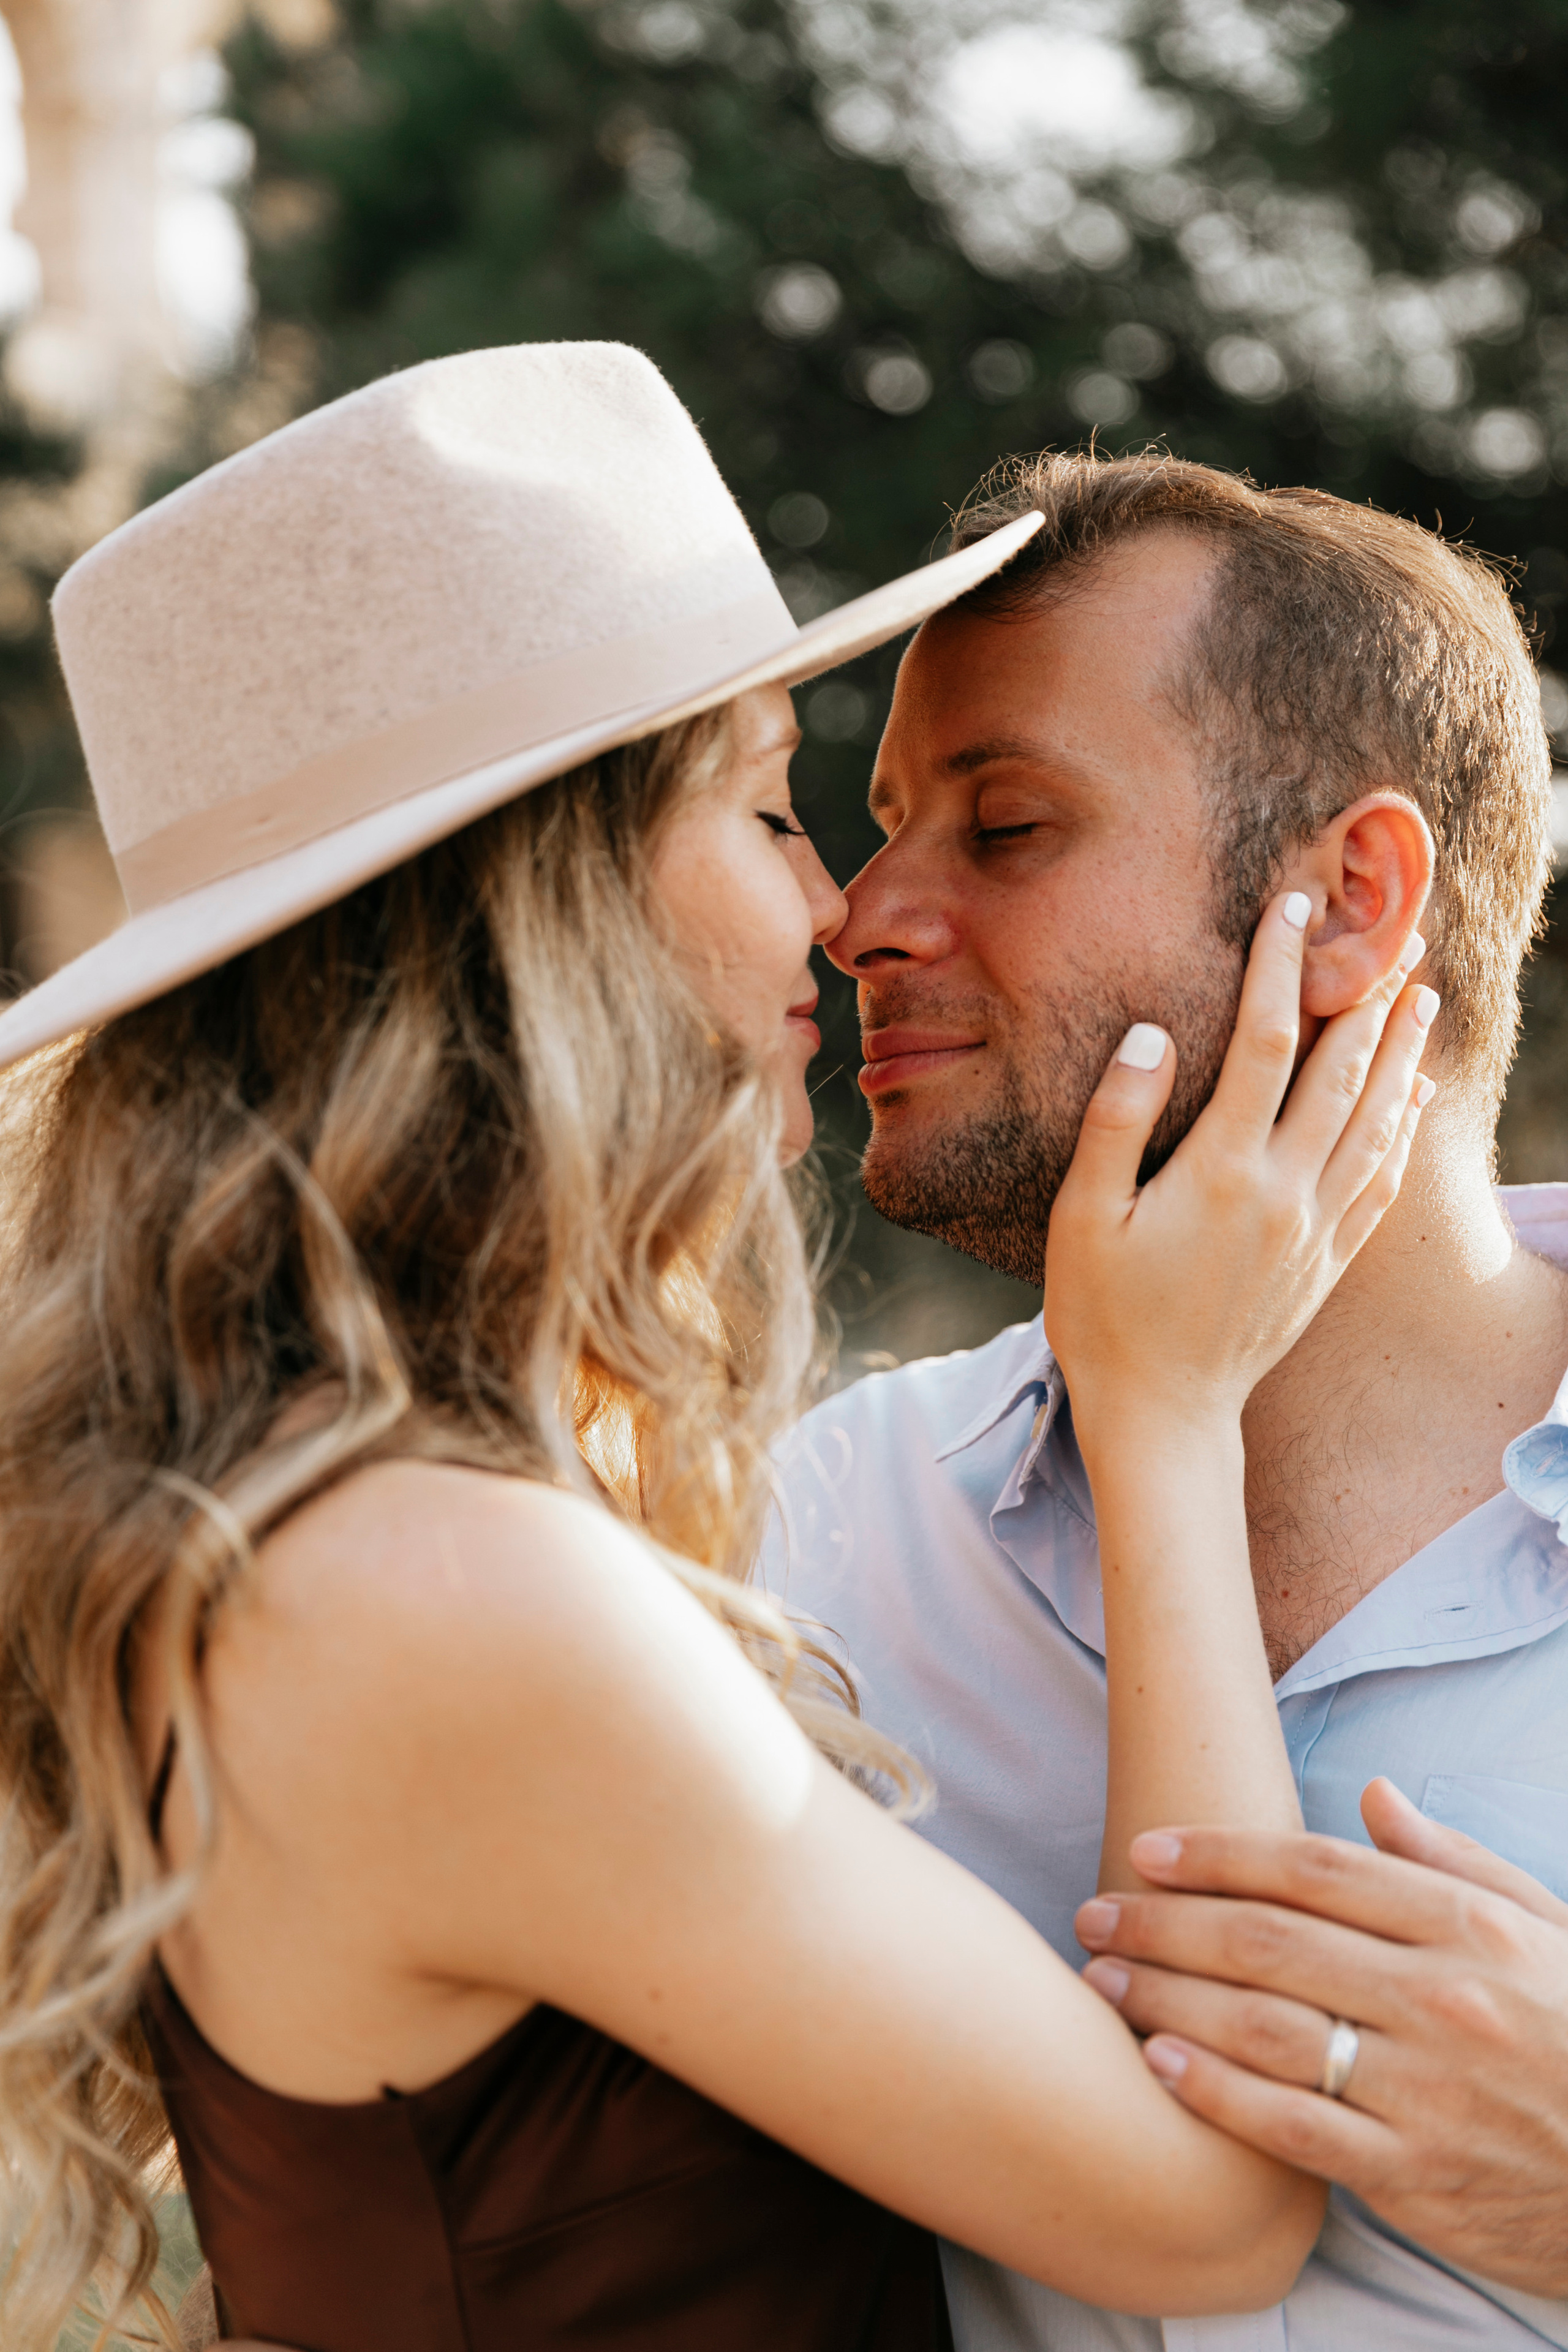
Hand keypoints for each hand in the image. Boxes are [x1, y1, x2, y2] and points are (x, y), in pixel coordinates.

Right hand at [1044, 894, 1433, 1436]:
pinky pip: (1380, 1179)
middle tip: (1397, 933)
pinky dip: (1403, 1128)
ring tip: (1421, 995)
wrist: (1162, 1415)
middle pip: (1343, 1071)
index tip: (1292, 906)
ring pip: (1376, 1120)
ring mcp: (1315, 1229)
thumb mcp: (1083, 1218)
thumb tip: (1151, 1036)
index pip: (1264, 1041)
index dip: (1279, 965)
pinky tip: (1414, 1096)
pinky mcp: (1327, 1261)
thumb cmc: (1104, 1317)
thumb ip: (1116, 1122)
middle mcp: (1284, 1192)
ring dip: (1401, 1051)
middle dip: (1368, 994)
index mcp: (1222, 1170)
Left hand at [1075, 1779, 1567, 2296]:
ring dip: (1169, 1997)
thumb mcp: (1547, 1927)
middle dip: (1167, 1922)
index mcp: (1469, 1928)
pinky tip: (1160, 2060)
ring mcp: (1425, 2091)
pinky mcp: (1414, 2176)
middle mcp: (1442, 2000)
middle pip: (1271, 1942)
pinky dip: (1218, 2092)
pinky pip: (1293, 2127)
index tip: (1149, 1850)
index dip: (1220, 1853)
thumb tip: (1374, 1797)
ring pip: (1266, 2029)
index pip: (1315, 1871)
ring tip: (1105, 1978)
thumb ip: (1454, 1861)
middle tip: (1097, 1911)